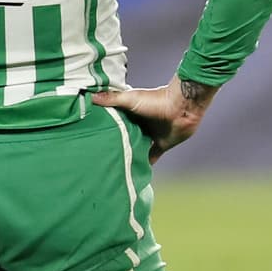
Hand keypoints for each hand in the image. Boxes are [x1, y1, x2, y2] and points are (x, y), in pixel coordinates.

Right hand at [90, 76, 216, 162]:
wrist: (182, 108)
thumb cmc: (156, 100)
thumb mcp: (130, 99)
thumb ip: (111, 98)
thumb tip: (89, 96)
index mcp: (131, 112)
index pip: (115, 119)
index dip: (105, 126)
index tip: (92, 135)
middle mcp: (140, 123)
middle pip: (125, 135)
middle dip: (116, 143)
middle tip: (99, 155)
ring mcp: (150, 135)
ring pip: (136, 147)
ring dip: (129, 154)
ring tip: (113, 166)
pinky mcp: (160, 144)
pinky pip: (151, 157)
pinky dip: (144, 164)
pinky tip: (135, 174)